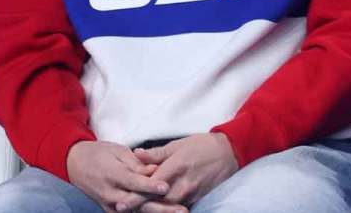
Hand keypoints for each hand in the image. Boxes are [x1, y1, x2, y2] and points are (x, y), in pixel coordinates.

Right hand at [66, 140, 173, 212]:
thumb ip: (137, 163)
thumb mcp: (118, 151)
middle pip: (138, 203)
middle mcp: (110, 193)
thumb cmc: (100, 154)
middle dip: (161, 208)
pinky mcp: (110, 210)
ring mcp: (110, 204)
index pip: (134, 183)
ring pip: (136, 212)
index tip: (166, 188)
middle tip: (181, 210)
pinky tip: (163, 212)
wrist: (76, 165)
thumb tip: (155, 170)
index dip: (150, 186)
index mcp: (113, 175)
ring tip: (178, 212)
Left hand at [116, 133, 237, 211]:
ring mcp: (191, 193)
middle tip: (122, 208)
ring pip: (166, 207)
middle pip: (156, 201)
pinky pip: (177, 206)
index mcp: (176, 167)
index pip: (151, 186)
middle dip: (140, 206)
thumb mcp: (178, 144)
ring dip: (152, 208)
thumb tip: (136, 154)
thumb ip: (156, 153)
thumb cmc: (203, 145)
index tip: (120, 203)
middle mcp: (183, 184)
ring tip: (136, 209)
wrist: (229, 153)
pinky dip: (165, 208)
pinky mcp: (196, 198)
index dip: (135, 197)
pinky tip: (156, 207)